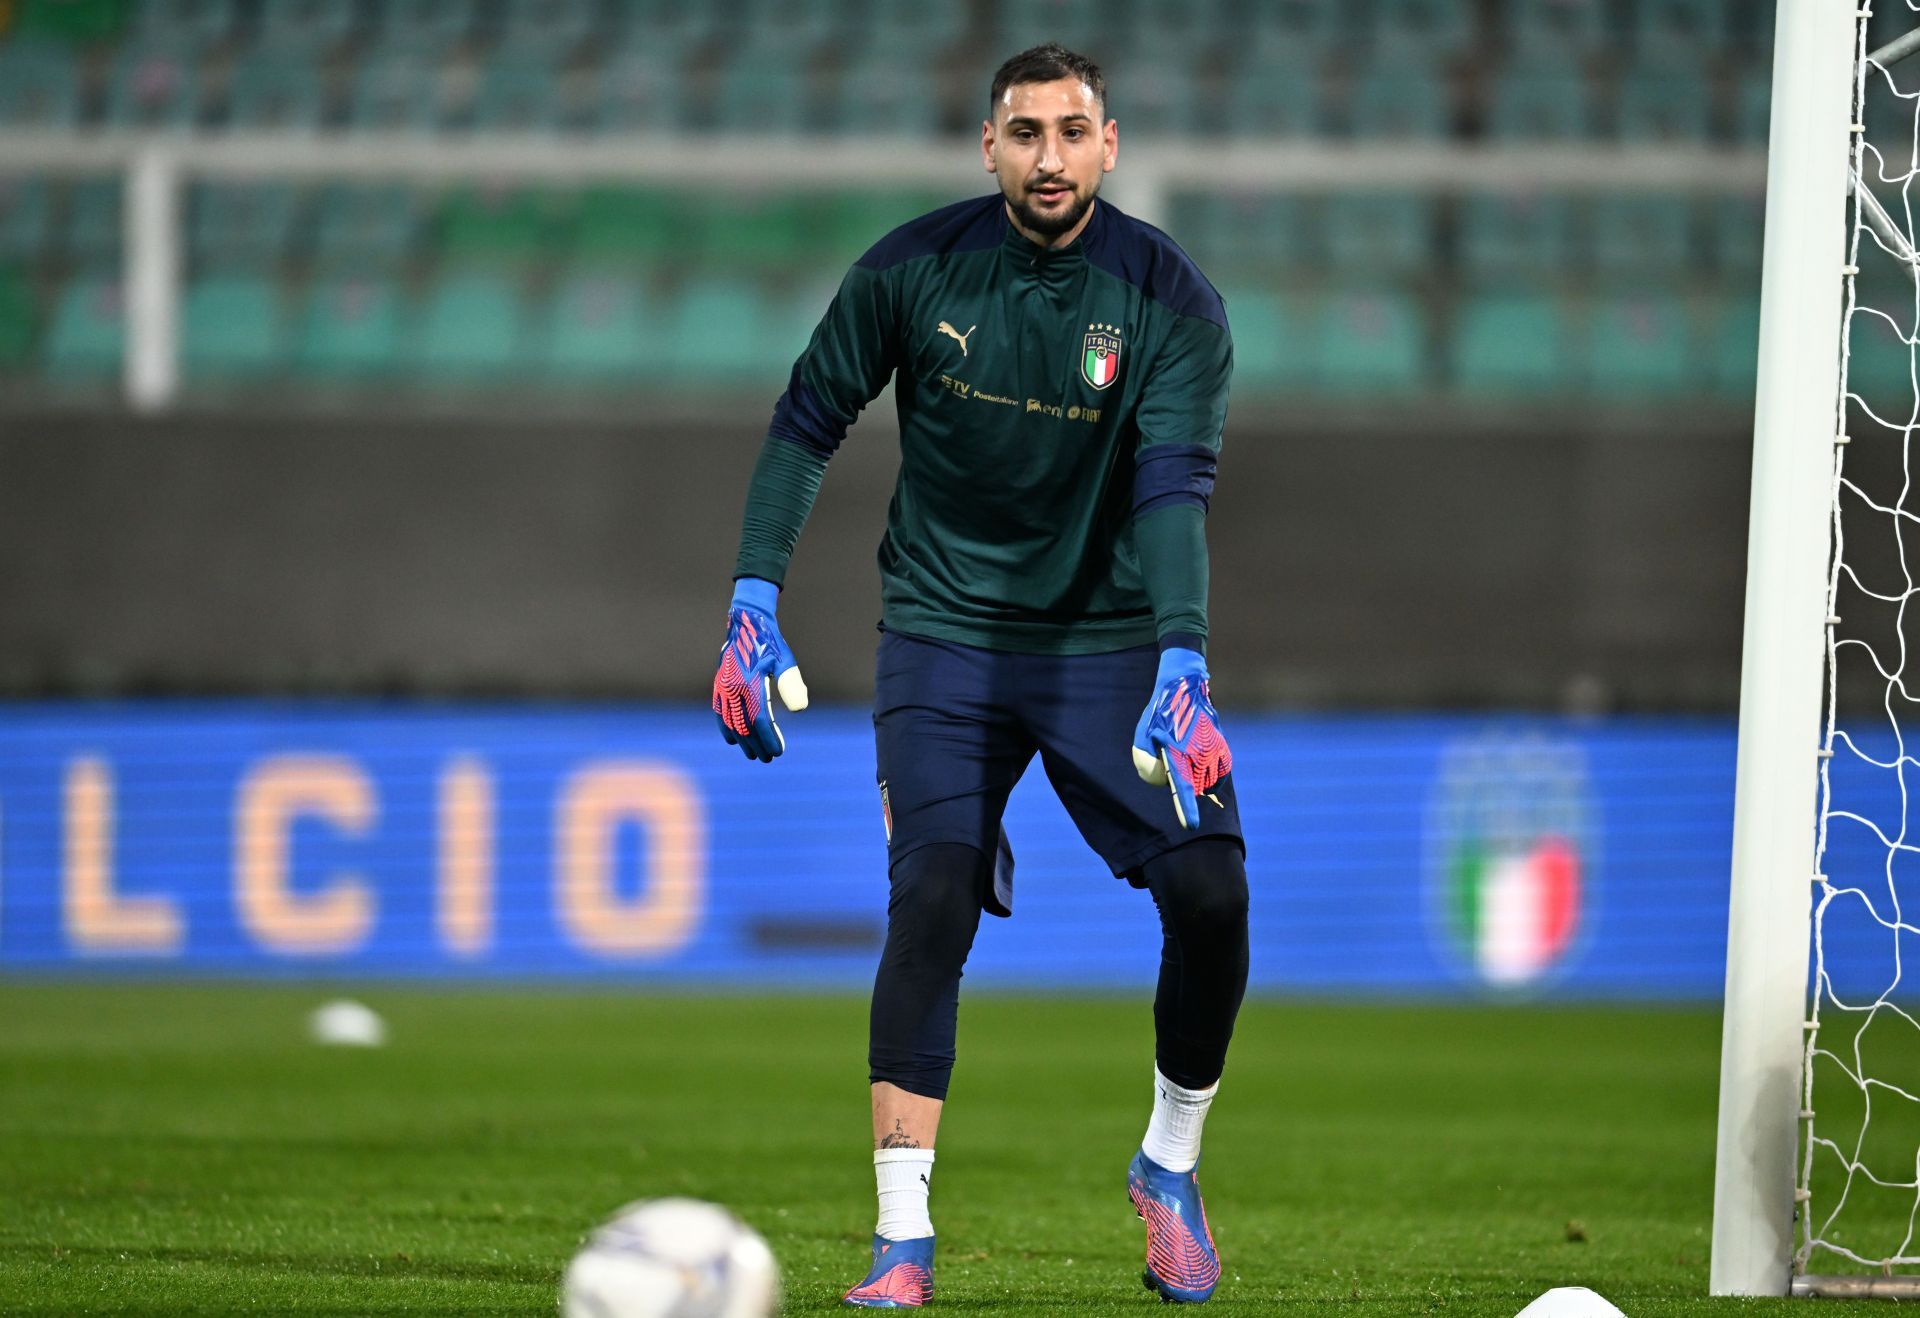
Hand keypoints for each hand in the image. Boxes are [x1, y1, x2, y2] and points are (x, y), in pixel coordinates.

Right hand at [712, 577, 808, 761]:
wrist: (746, 623)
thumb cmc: (770, 643)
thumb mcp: (785, 661)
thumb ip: (791, 684)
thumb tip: (799, 710)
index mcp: (750, 683)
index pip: (760, 720)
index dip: (768, 739)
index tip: (777, 752)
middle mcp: (733, 688)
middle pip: (744, 727)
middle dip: (757, 745)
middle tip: (769, 758)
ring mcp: (723, 687)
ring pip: (730, 723)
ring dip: (742, 741)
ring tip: (754, 754)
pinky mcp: (718, 685)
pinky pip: (720, 713)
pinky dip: (726, 728)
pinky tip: (733, 740)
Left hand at [1132, 647, 1231, 829]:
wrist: (1184, 687)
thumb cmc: (1159, 714)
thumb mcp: (1143, 736)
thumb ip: (1145, 761)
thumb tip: (1161, 780)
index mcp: (1178, 752)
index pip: (1182, 787)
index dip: (1186, 808)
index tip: (1191, 826)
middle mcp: (1199, 753)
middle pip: (1194, 786)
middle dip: (1184, 784)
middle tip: (1172, 756)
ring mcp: (1214, 750)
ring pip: (1208, 780)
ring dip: (1197, 778)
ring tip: (1184, 753)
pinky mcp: (1222, 747)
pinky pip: (1217, 772)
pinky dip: (1208, 772)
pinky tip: (1198, 759)